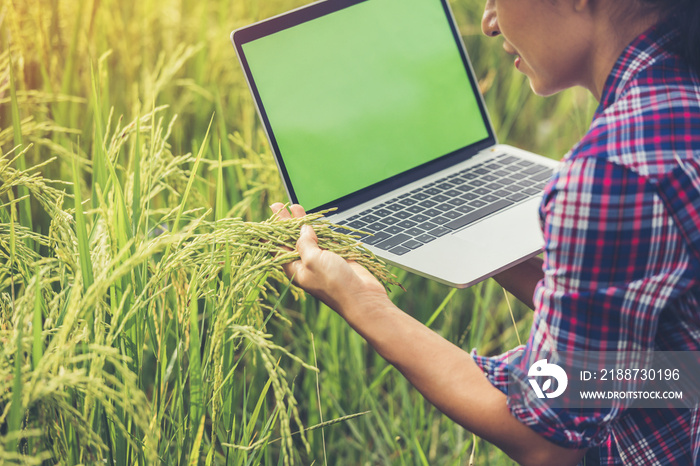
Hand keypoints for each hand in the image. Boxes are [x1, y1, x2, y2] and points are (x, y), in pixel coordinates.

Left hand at [269, 203, 388, 315]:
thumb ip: (305, 243)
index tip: (264, 221)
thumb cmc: (334, 283)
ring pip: (309, 237)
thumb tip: (303, 229)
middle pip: (291, 239)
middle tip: (277, 204)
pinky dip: (319, 228)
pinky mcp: (336, 257)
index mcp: (294, 268)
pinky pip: (324, 239)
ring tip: (295, 206)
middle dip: (285, 222)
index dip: (270, 234)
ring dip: (302, 221)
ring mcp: (321, 260)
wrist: (362, 297)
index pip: (277, 249)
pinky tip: (314, 219)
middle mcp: (306, 264)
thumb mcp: (313, 260)